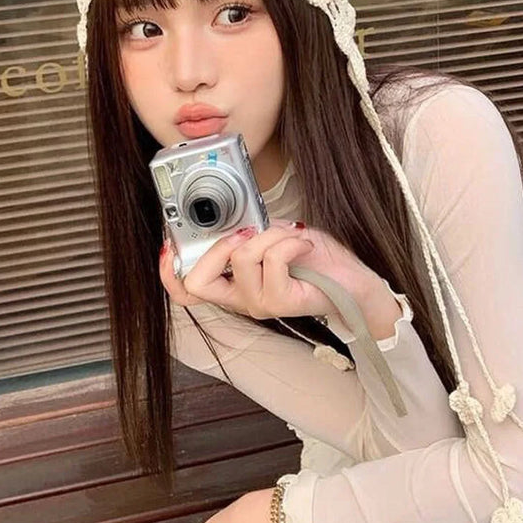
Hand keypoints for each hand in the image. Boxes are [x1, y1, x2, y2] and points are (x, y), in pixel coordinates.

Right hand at [159, 219, 377, 320]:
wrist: (353, 283)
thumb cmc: (317, 262)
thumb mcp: (276, 239)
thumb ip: (252, 232)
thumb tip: (239, 219)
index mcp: (234, 286)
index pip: (186, 292)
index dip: (169, 272)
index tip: (170, 245)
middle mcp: (242, 300)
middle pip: (199, 281)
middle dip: (219, 245)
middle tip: (249, 233)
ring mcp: (259, 303)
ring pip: (242, 257)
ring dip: (269, 235)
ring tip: (291, 237)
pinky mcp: (281, 301)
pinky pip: (273, 259)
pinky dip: (290, 241)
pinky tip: (304, 244)